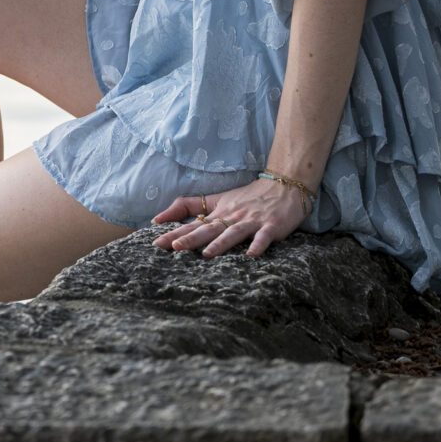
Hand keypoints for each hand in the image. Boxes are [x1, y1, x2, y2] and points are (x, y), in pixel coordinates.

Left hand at [151, 177, 310, 258]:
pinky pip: (264, 237)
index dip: (174, 233)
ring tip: (207, 255)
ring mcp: (252, 221)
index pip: (193, 224)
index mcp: (219, 213)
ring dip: (221, 244)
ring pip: (234, 233)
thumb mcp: (218, 199)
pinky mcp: (271, 226)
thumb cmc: (248, 197)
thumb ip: (189, 206)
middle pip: (209, 229)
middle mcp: (233, 217)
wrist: (285, 186)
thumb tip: (158, 218)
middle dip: (191, 238)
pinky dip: (258, 245)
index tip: (156, 243)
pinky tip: (251, 255)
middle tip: (174, 247)